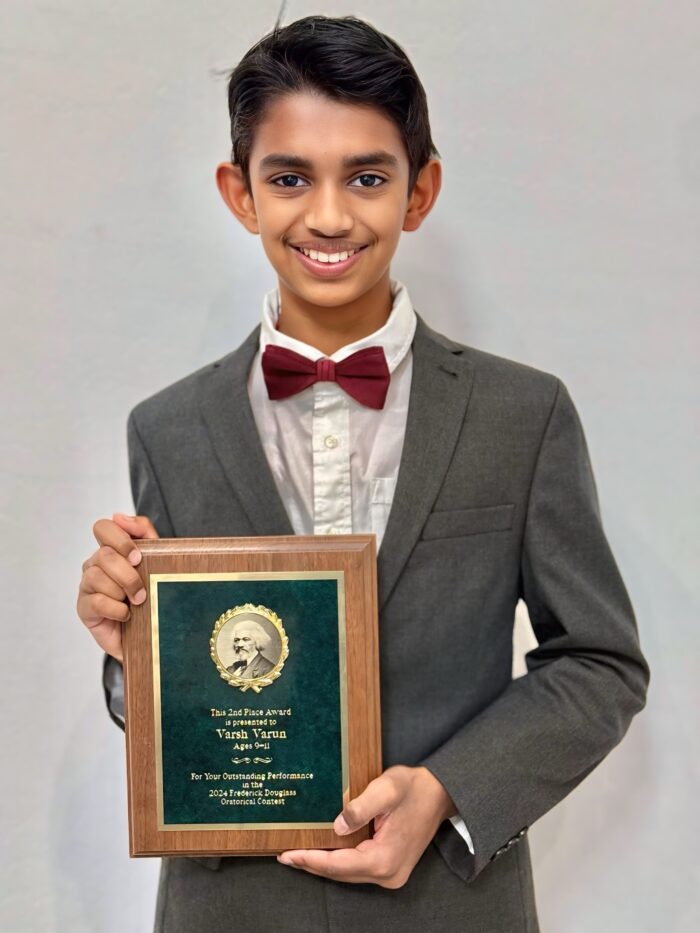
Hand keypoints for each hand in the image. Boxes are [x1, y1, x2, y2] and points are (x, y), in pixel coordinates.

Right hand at [76, 513, 158, 660]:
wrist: (150, 634)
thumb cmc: (152, 594)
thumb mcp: (157, 560)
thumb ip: (144, 533)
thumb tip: (119, 516)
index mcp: (111, 549)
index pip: (103, 527)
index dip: (120, 539)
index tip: (138, 557)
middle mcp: (95, 564)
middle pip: (103, 555)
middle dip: (128, 574)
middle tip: (142, 590)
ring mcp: (87, 586)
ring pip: (97, 577)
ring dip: (123, 592)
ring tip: (137, 604)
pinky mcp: (84, 608)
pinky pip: (96, 601)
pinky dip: (117, 610)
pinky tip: (127, 616)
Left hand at [277, 765, 456, 888]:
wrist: (440, 794)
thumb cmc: (414, 788)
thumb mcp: (387, 788)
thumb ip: (361, 806)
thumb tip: (336, 826)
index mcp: (385, 859)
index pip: (338, 865)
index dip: (310, 860)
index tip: (287, 854)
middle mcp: (388, 874)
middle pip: (340, 873)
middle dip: (312, 864)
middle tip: (285, 854)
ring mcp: (390, 874)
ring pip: (348, 873)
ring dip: (323, 863)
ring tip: (297, 853)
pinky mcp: (390, 868)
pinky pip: (357, 868)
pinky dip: (338, 861)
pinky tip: (323, 851)